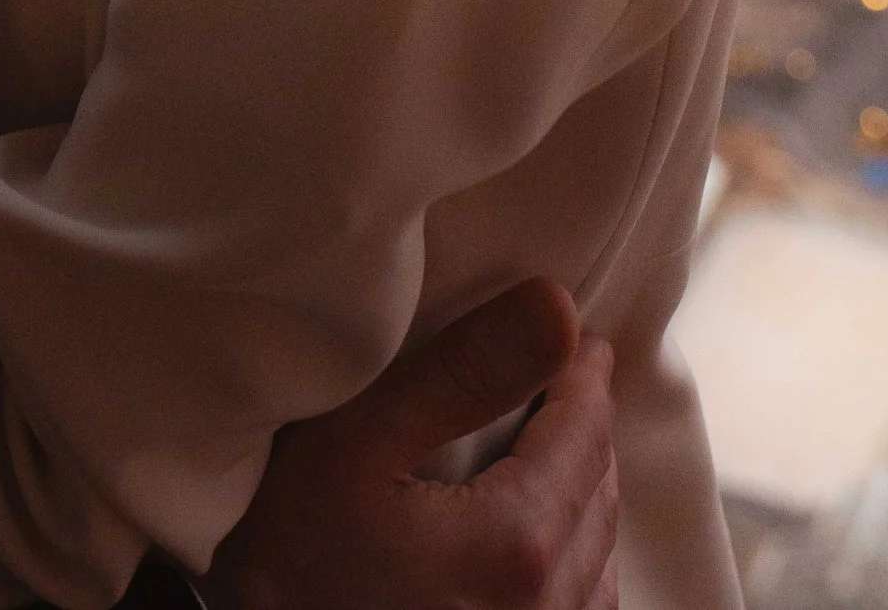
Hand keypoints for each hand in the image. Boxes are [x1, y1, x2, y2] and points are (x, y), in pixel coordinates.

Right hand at [206, 280, 614, 609]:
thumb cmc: (289, 554)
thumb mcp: (355, 440)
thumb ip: (462, 372)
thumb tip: (558, 308)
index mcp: (518, 544)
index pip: (585, 434)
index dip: (583, 374)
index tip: (579, 336)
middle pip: (598, 494)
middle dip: (586, 429)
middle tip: (565, 378)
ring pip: (598, 559)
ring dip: (586, 494)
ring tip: (560, 446)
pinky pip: (581, 609)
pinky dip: (578, 560)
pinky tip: (550, 537)